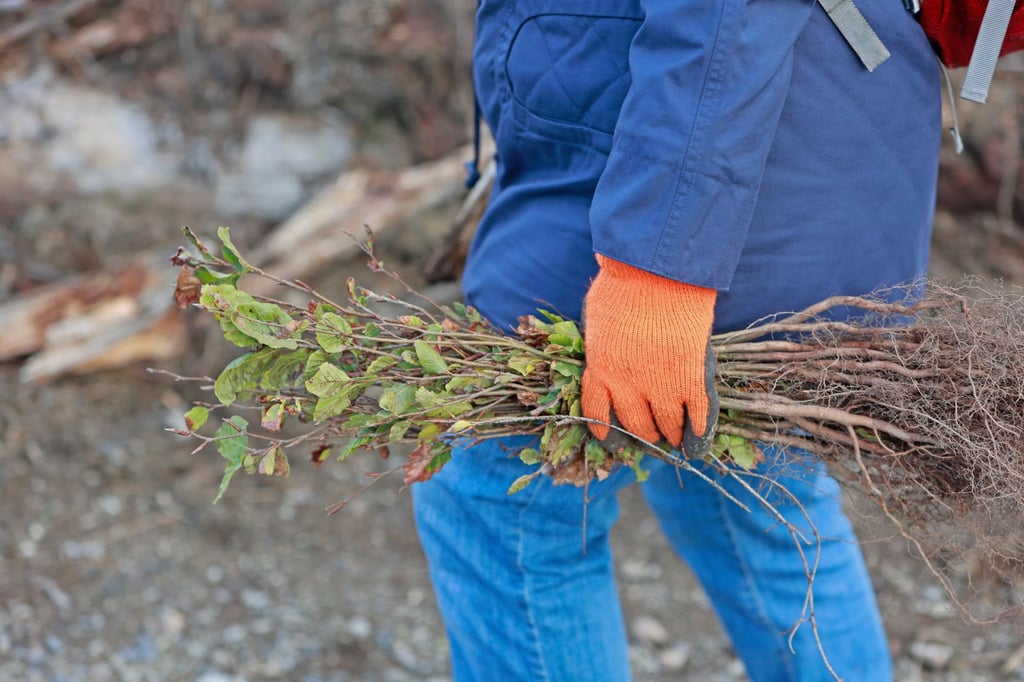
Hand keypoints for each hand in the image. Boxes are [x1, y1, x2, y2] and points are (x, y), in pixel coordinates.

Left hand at [581, 255, 718, 454]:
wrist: (655, 272)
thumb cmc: (622, 283)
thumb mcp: (598, 316)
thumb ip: (602, 341)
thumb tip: (604, 350)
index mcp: (601, 369)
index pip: (598, 412)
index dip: (606, 430)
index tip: (612, 440)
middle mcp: (627, 384)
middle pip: (635, 423)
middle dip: (644, 434)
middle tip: (652, 438)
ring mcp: (661, 383)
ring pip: (667, 423)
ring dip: (671, 435)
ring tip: (674, 440)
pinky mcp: (691, 377)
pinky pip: (697, 415)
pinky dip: (699, 432)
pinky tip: (697, 441)